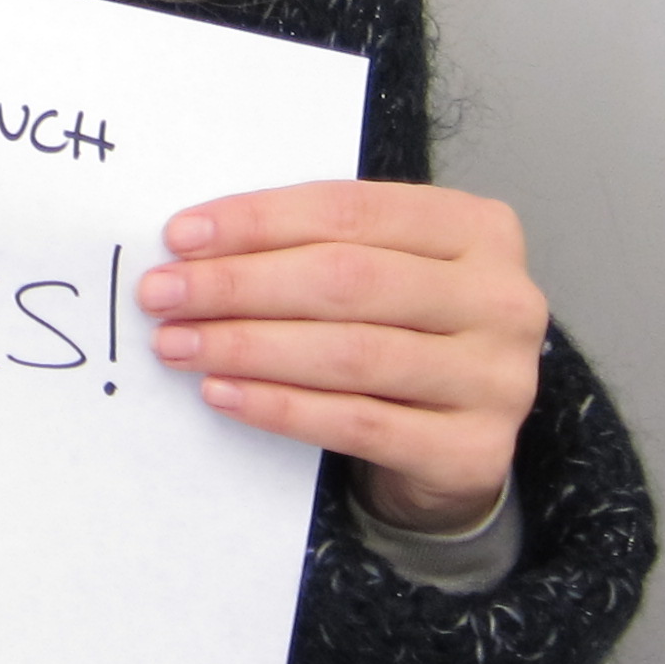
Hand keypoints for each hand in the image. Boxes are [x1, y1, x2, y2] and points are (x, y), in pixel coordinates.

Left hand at [139, 182, 545, 532]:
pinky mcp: (474, 451)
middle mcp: (502, 299)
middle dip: (239, 285)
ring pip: (350, 354)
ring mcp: (498, 378)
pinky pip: (358, 424)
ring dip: (248, 347)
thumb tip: (195, 247)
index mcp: (478, 229)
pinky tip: (224, 394)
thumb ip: (314, 248)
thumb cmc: (405, 336)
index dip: (259, 222)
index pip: (351, 212)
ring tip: (178, 344)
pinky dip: (281, 407)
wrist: (457, 444)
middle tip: (162, 294)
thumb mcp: (380, 272)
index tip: (180, 237)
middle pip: (347, 280)